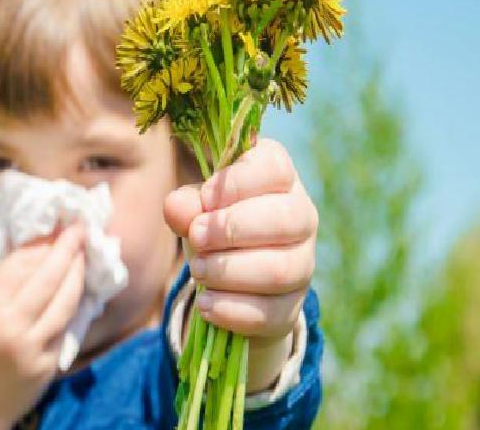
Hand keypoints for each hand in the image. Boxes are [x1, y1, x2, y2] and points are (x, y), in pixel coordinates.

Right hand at [0, 224, 86, 429]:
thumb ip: (1, 283)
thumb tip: (36, 249)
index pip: (21, 264)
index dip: (43, 243)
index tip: (58, 227)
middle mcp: (10, 324)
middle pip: (48, 276)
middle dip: (68, 248)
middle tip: (81, 229)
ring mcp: (32, 346)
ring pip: (65, 300)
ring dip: (78, 274)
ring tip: (83, 255)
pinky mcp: (48, 365)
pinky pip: (66, 327)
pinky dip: (73, 306)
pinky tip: (79, 291)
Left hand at [164, 138, 316, 388]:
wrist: (229, 279)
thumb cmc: (214, 225)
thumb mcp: (196, 208)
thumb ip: (185, 203)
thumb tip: (176, 207)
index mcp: (279, 178)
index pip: (275, 168)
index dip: (237, 183)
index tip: (205, 198)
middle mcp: (301, 216)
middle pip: (287, 218)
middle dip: (233, 228)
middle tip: (196, 236)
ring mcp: (303, 263)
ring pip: (280, 270)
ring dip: (229, 271)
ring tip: (198, 270)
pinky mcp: (292, 305)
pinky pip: (271, 312)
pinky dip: (232, 309)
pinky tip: (206, 303)